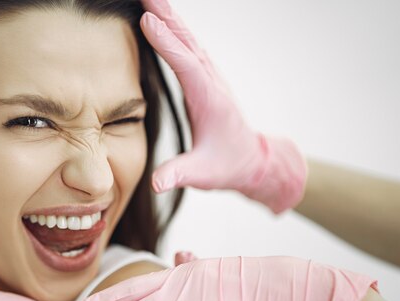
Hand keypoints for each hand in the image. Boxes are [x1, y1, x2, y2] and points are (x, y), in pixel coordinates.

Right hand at [140, 0, 306, 212]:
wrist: (251, 161)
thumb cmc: (226, 166)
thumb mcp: (202, 175)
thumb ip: (178, 175)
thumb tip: (156, 185)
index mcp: (210, 101)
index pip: (186, 65)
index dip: (167, 43)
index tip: (147, 20)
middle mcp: (211, 83)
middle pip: (187, 42)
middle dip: (166, 15)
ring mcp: (209, 78)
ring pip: (188, 40)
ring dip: (169, 16)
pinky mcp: (205, 79)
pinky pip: (188, 47)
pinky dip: (173, 29)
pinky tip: (162, 19)